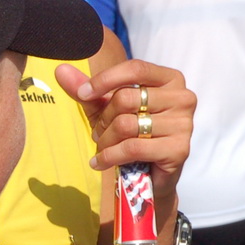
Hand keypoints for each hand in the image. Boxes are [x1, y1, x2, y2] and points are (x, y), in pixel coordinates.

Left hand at [57, 58, 194, 199]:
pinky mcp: (179, 149)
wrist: (151, 175)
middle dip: (104, 119)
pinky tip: (100, 162)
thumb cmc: (132, 134)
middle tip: (99, 133)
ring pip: (127, 124)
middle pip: (127, 98)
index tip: (83, 93)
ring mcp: (184, 124)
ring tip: (103, 148)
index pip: (136, 68)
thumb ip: (86, 89)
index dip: (105, 79)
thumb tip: (60, 70)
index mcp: (171, 79)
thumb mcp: (106, 108)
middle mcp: (183, 98)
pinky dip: (110, 156)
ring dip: (106, 140)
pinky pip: (133, 147)